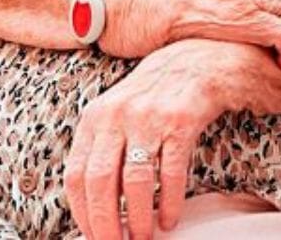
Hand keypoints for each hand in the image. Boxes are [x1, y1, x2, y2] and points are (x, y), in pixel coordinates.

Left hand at [65, 39, 232, 239]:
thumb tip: (93, 204)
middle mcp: (119, 114)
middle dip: (106, 224)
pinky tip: (170, 217)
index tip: (93, 237)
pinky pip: (171, 171)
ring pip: (135, 181)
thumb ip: (104, 146)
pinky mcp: (182, 119)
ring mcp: (151, 116)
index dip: (82, 214)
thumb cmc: (160, 90)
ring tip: (145, 237)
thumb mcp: (121, 109)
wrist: (203, 58)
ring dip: (138, 218)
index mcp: (97, 116)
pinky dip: (169, 202)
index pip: (76, 176)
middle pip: (101, 182)